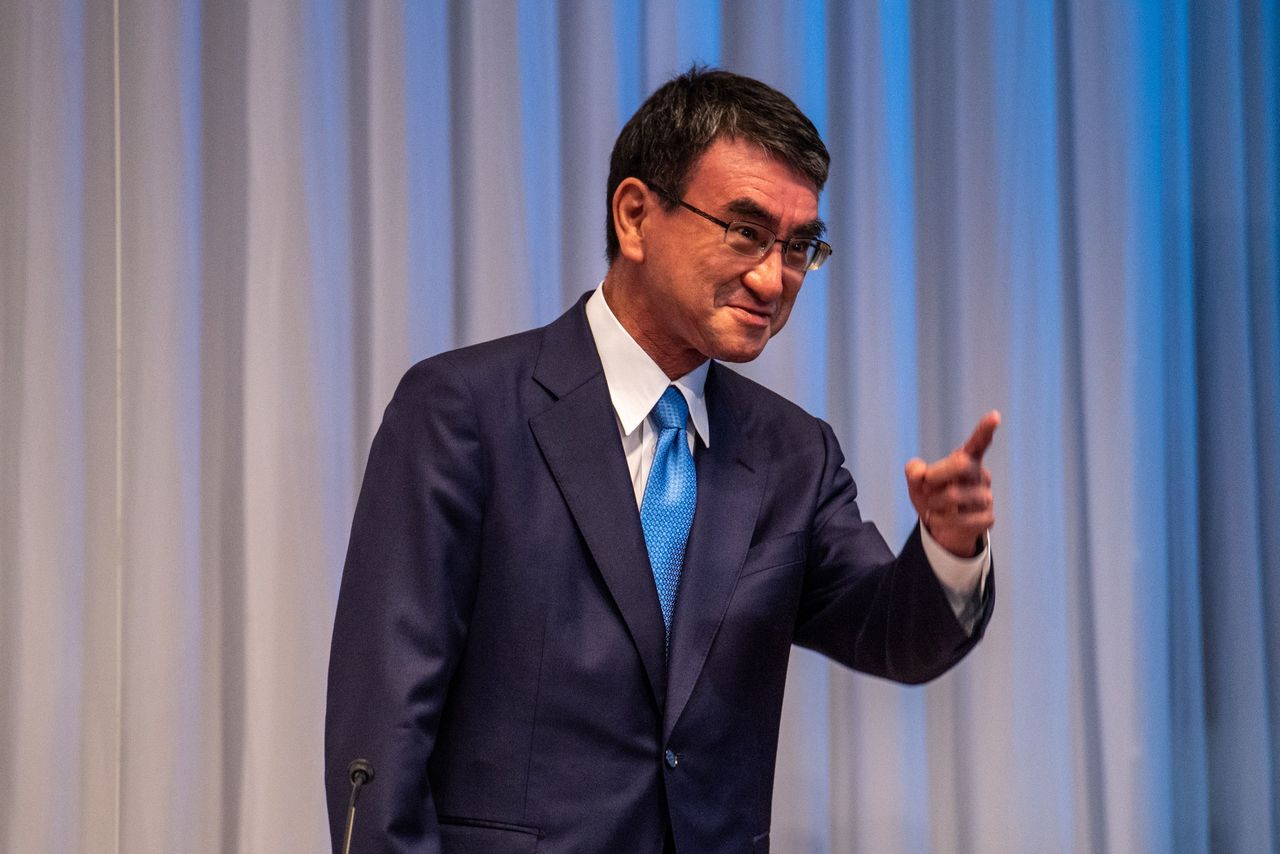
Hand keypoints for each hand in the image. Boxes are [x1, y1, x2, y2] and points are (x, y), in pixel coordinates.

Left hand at [904, 411, 999, 556]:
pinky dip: (940, 520)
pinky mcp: (987, 518)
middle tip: (926, 485)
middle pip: (960, 464)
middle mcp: (980, 475)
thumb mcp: (917, 482)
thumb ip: (913, 472)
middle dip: (936, 474)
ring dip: (933, 503)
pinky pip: (959, 519)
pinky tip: (939, 520)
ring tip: (932, 507)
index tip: (994, 415)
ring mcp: (986, 497)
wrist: (941, 528)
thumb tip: (919, 473)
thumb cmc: (931, 496)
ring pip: (954, 495)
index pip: (978, 443)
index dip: (985, 429)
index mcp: (966, 460)